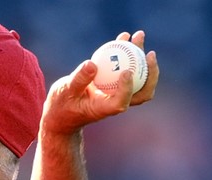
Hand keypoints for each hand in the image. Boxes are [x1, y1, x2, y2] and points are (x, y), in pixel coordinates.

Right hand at [40, 30, 159, 136]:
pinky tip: (124, 38)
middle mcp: (116, 102)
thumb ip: (78, 79)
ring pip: (138, 77)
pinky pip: (126, 68)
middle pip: (141, 91)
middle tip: (148, 52)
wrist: (63, 112)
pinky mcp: (115, 84)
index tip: (126, 72)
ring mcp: (118, 93)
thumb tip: (91, 63)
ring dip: (141, 57)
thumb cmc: (62, 105)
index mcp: (104, 108)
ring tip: (138, 36)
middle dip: (150, 72)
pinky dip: (128, 54)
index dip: (127, 88)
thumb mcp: (65, 92)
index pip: (121, 102)